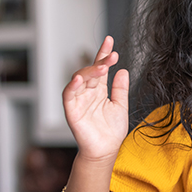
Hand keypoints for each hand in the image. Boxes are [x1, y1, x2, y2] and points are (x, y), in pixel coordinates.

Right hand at [63, 36, 129, 162]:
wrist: (106, 150)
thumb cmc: (111, 130)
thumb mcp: (121, 105)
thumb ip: (121, 89)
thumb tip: (123, 70)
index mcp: (98, 90)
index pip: (100, 68)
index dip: (103, 54)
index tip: (110, 40)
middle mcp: (87, 92)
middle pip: (90, 71)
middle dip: (100, 61)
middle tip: (112, 55)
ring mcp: (78, 100)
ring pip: (79, 79)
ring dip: (89, 71)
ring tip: (102, 66)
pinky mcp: (71, 111)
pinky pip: (68, 96)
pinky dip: (72, 86)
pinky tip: (80, 78)